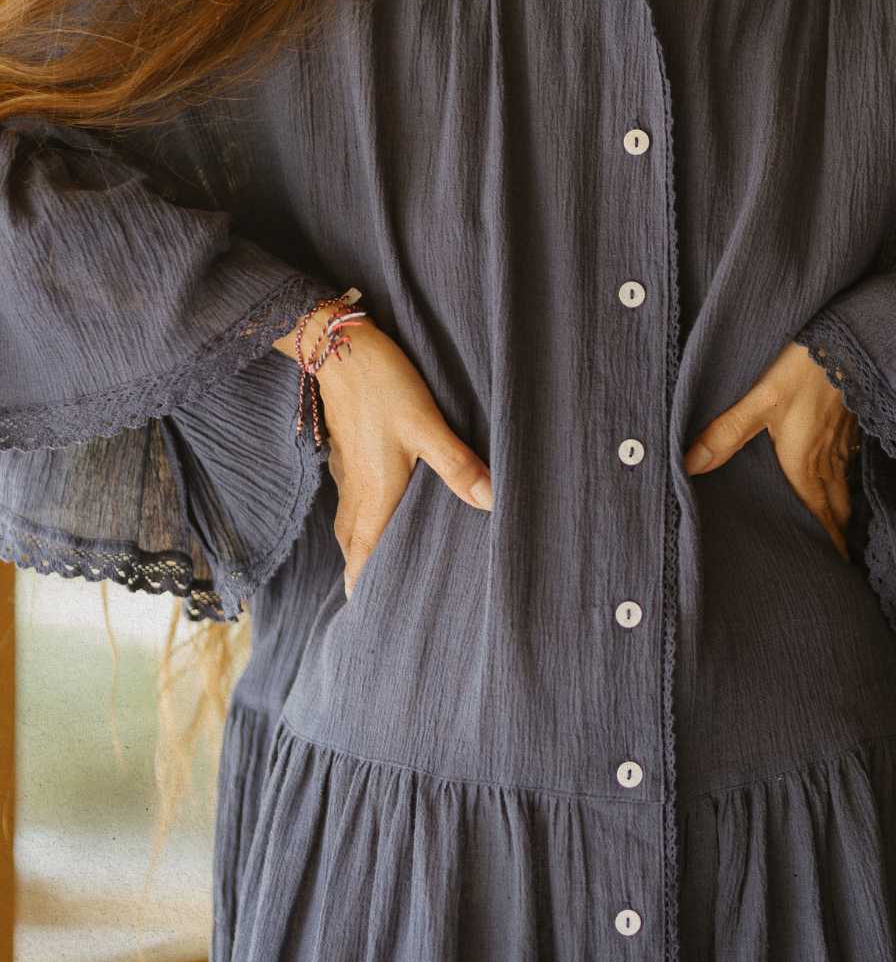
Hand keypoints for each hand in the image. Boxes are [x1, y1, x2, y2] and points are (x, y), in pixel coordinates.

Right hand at [275, 317, 492, 597]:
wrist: (338, 347)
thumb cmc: (383, 386)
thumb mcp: (426, 424)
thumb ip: (458, 465)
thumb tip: (492, 503)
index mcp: (375, 494)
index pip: (363, 554)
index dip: (363, 584)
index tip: (365, 615)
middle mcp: (357, 489)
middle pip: (352, 544)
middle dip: (360, 572)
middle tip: (372, 598)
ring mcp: (348, 469)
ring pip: (348, 522)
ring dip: (358, 545)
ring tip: (371, 563)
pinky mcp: (346, 450)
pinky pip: (349, 498)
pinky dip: (358, 516)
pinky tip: (373, 509)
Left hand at [683, 341, 859, 559]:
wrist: (846, 336)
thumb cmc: (802, 367)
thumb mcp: (758, 399)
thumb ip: (724, 434)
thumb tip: (689, 467)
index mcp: (803, 462)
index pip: (816, 514)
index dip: (825, 541)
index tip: (835, 566)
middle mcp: (827, 458)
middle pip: (836, 506)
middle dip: (837, 532)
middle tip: (838, 556)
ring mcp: (843, 439)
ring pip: (845, 484)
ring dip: (843, 508)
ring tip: (841, 527)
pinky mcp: (851, 420)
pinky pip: (850, 461)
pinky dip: (848, 478)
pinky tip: (842, 473)